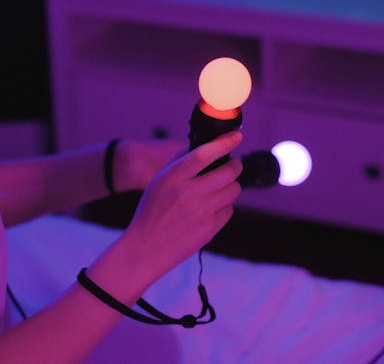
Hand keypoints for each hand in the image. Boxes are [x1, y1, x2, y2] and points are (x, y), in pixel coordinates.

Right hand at [117, 131, 243, 283]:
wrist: (147, 247)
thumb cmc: (152, 210)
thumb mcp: (158, 181)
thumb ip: (179, 162)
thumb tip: (206, 146)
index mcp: (173, 178)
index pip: (204, 154)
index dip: (224, 143)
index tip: (236, 136)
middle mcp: (189, 193)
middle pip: (227, 173)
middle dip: (235, 166)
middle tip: (234, 164)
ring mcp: (201, 213)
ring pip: (233, 190)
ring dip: (231, 185)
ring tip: (221, 186)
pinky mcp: (210, 229)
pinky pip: (229, 210)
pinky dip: (224, 205)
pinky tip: (211, 207)